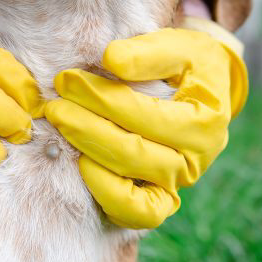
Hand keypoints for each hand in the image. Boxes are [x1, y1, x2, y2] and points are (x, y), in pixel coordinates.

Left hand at [46, 25, 247, 228]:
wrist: (202, 93)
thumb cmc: (188, 67)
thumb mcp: (179, 47)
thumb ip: (147, 52)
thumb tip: (110, 60)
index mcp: (206, 121)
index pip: (145, 115)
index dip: (100, 98)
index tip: (66, 80)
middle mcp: (195, 161)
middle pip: (132, 153)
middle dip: (85, 128)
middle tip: (55, 108)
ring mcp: (177, 185)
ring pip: (129, 187)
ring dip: (89, 157)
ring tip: (62, 130)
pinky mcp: (161, 201)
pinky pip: (134, 214)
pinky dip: (107, 195)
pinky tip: (81, 164)